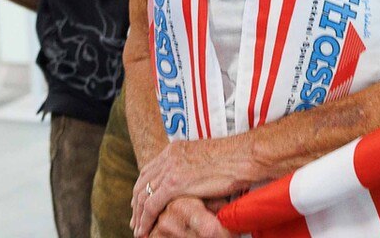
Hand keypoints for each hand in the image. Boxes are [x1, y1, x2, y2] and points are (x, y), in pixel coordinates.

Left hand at [133, 136, 255, 236]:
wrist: (244, 155)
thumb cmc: (234, 160)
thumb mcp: (206, 160)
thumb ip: (193, 169)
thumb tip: (193, 183)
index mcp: (175, 149)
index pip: (150, 170)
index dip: (142, 187)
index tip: (141, 203)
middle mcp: (169, 156)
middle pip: (142, 181)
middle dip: (136, 202)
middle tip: (135, 219)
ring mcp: (170, 169)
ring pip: (143, 194)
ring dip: (138, 214)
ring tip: (138, 229)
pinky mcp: (174, 183)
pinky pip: (152, 204)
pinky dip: (145, 219)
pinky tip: (144, 230)